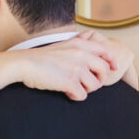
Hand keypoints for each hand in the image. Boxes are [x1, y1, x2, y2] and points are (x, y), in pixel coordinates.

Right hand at [19, 33, 133, 100]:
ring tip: (72, 87)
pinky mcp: (70, 81)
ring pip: (94, 86)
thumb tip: (89, 42)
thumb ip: (78, 44)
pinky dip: (74, 96)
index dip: (112, 61)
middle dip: (98, 81)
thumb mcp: (62, 44)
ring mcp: (76, 68)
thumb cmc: (41, 57)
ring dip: (85, 90)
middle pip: (104, 72)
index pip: (105, 51)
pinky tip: (65, 92)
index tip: (114, 68)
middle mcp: (81, 54)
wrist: (24, 64)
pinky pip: (82, 96)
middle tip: (87, 84)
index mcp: (80, 44)